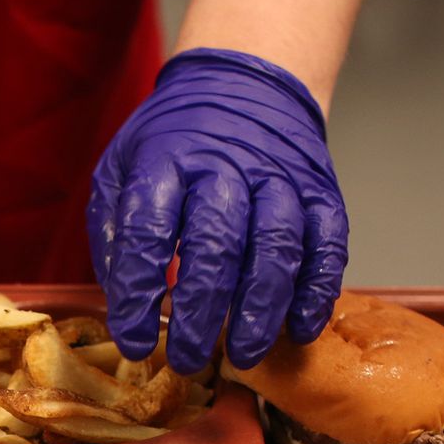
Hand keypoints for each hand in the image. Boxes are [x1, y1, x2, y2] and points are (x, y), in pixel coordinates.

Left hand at [89, 48, 346, 373]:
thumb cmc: (176, 142)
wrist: (246, 84)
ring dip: (261, 310)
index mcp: (167, 160)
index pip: (148, 231)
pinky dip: (317, 292)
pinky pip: (327, 245)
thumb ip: (117, 232)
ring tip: (243, 354)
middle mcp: (226, 166)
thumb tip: (124, 300)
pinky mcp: (319, 192)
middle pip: (217, 245)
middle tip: (190, 360)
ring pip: (277, 249)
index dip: (138, 294)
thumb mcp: (123, 168)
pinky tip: (300, 329)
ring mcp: (280, 178)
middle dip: (202, 313)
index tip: (134, 340)